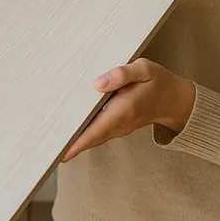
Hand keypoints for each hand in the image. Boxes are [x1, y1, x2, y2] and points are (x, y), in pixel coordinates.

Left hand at [62, 58, 195, 161]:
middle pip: (90, 138)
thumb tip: (97, 84)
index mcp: (125, 109)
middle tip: (45, 146)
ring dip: (73, 141)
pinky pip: (97, 134)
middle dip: (69, 143)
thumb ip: (122, 74)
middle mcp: (120, 123)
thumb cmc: (157, 81)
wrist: (175, 100)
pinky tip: (66, 129)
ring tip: (49, 139)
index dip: (78, 141)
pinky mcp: (117, 127)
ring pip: (93, 138)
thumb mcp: (144, 69)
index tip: (60, 151)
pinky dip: (82, 135)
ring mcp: (119, 128)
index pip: (97, 129)